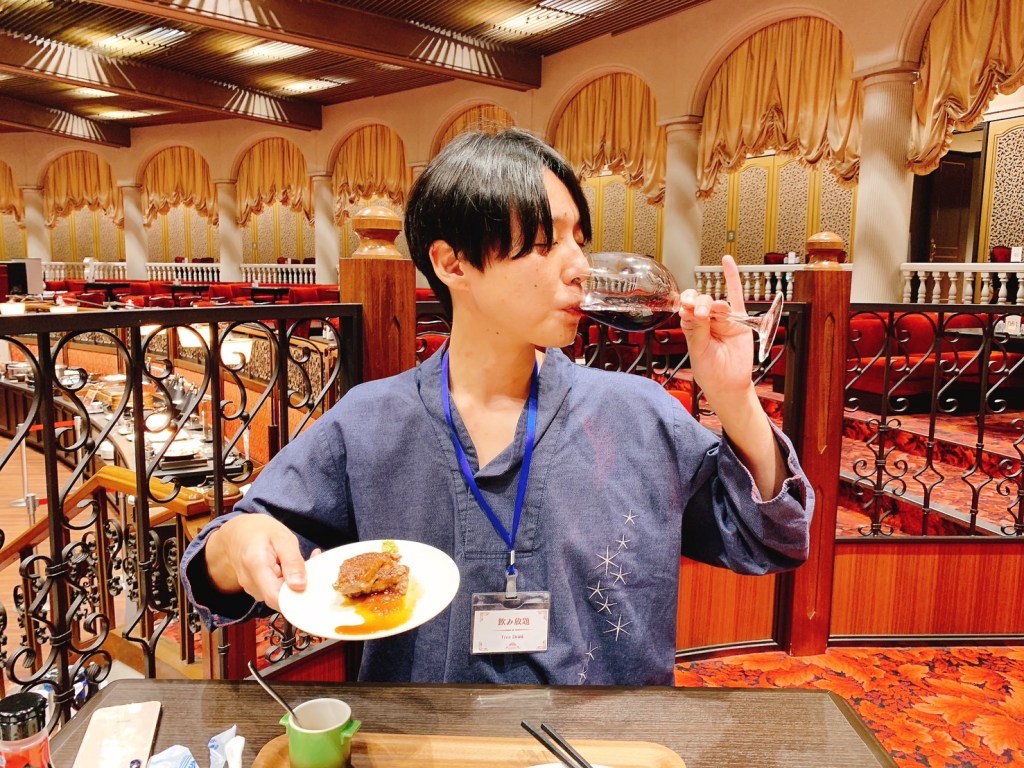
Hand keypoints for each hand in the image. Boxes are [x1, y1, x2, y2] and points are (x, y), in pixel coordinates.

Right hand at [205, 514, 307, 611]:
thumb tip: (300, 586)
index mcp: (256, 567)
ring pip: (280, 595)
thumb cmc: (260, 531)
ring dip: (293, 582)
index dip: (297, 597)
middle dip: (300, 586)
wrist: (237, 531)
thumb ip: (292, 561)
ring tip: (296, 561)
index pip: (276, 598)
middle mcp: (251, 583)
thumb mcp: (282, 538)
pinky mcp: (256, 589)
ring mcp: (252, 588)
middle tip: (310, 563)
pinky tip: (288, 566)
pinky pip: (275, 590)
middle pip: (281, 598)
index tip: (312, 583)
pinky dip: (286, 581)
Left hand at [677, 255, 755, 399]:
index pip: (686, 307)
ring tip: (713, 312)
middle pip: (701, 302)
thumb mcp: (699, 351)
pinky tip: (727, 262)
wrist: (729, 385)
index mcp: (692, 327)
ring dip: (714, 304)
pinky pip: (736, 296)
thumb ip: (698, 330)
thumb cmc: (711, 372)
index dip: (686, 304)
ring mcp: (722, 319)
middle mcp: (706, 321)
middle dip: (700, 305)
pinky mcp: (739, 320)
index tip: (686, 306)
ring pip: (717, 302)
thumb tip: (696, 310)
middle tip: (700, 314)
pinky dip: (732, 278)